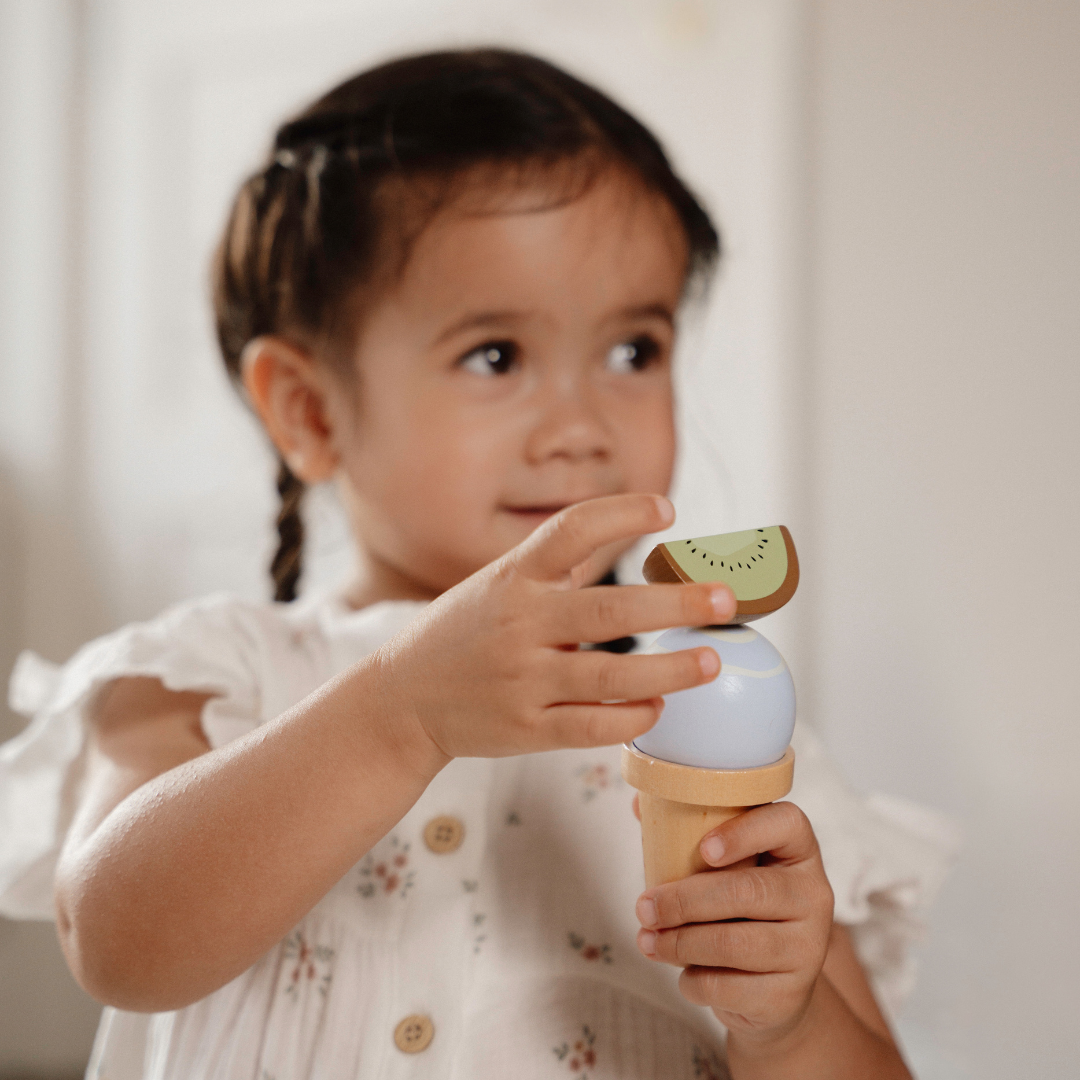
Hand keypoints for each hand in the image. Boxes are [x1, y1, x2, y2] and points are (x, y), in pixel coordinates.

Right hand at [374, 493, 735, 759]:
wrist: (402, 700)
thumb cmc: (462, 636)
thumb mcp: (497, 586)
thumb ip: (556, 570)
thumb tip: (632, 541)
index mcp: (514, 578)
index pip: (570, 531)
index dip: (621, 514)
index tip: (668, 510)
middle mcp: (519, 624)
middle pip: (608, 608)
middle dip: (673, 603)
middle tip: (725, 599)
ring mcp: (522, 679)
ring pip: (609, 675)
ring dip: (669, 669)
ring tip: (711, 660)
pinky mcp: (525, 729)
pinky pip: (590, 725)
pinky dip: (631, 717)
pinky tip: (659, 708)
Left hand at [634, 802, 833, 1041]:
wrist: (772, 986)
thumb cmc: (736, 909)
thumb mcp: (724, 867)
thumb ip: (687, 832)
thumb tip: (639, 805)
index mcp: (798, 849)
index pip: (787, 824)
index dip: (745, 832)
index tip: (704, 849)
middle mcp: (813, 895)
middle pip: (749, 890)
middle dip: (685, 900)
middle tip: (644, 907)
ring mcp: (808, 947)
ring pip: (735, 943)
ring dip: (680, 943)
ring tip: (646, 940)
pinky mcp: (791, 994)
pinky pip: (731, 988)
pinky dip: (694, 981)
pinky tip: (682, 973)